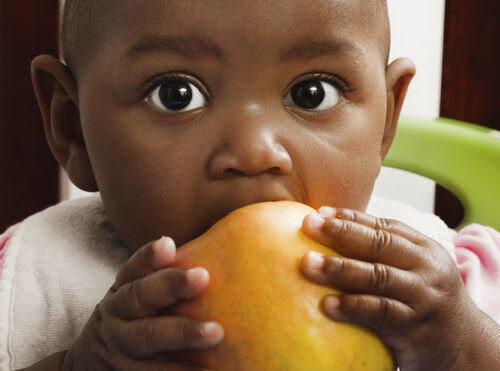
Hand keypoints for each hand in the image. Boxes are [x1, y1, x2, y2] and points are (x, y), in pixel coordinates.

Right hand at [63, 237, 223, 370]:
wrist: (91, 364)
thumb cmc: (135, 320)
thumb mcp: (138, 296)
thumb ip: (166, 279)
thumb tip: (219, 251)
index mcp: (123, 290)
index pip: (133, 268)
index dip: (149, 256)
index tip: (168, 244)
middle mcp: (117, 314)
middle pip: (139, 297)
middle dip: (171, 285)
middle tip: (202, 277)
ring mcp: (120, 347)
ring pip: (147, 337)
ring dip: (181, 333)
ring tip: (215, 332)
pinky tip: (207, 370)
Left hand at [300, 207, 496, 370]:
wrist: (462, 346)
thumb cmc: (424, 302)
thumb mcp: (413, 272)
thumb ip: (383, 256)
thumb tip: (329, 239)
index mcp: (423, 249)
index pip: (384, 227)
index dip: (350, 218)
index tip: (320, 212)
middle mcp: (425, 267)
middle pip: (379, 244)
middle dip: (341, 232)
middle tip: (309, 225)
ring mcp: (422, 295)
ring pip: (377, 276)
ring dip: (339, 268)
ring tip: (308, 263)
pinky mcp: (414, 325)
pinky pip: (380, 312)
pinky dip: (352, 306)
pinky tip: (326, 304)